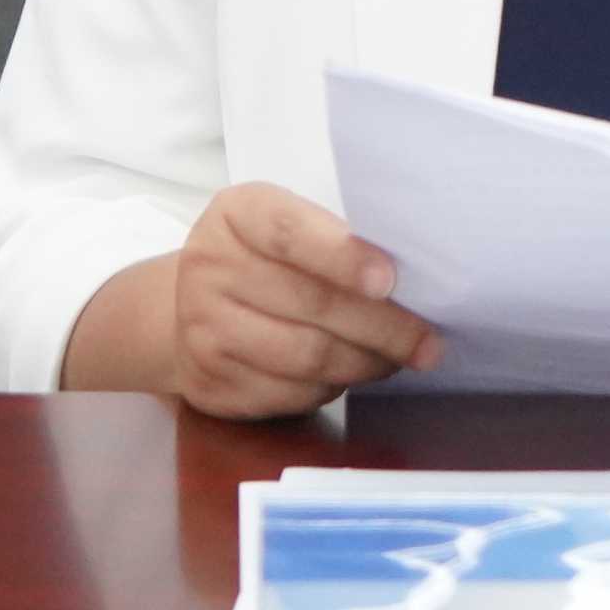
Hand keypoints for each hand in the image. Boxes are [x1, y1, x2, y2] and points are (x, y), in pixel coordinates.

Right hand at [135, 183, 439, 419]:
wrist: (183, 308)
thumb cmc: (261, 261)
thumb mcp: (286, 227)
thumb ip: (334, 241)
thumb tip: (412, 280)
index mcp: (236, 215)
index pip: (290, 233)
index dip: (344, 257)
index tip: (389, 279)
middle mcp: (210, 268)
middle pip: (311, 303)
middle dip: (382, 325)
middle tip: (426, 339)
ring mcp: (204, 329)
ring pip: (307, 356)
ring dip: (366, 361)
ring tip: (398, 358)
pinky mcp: (212, 384)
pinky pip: (291, 393)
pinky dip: (334, 386)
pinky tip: (353, 373)